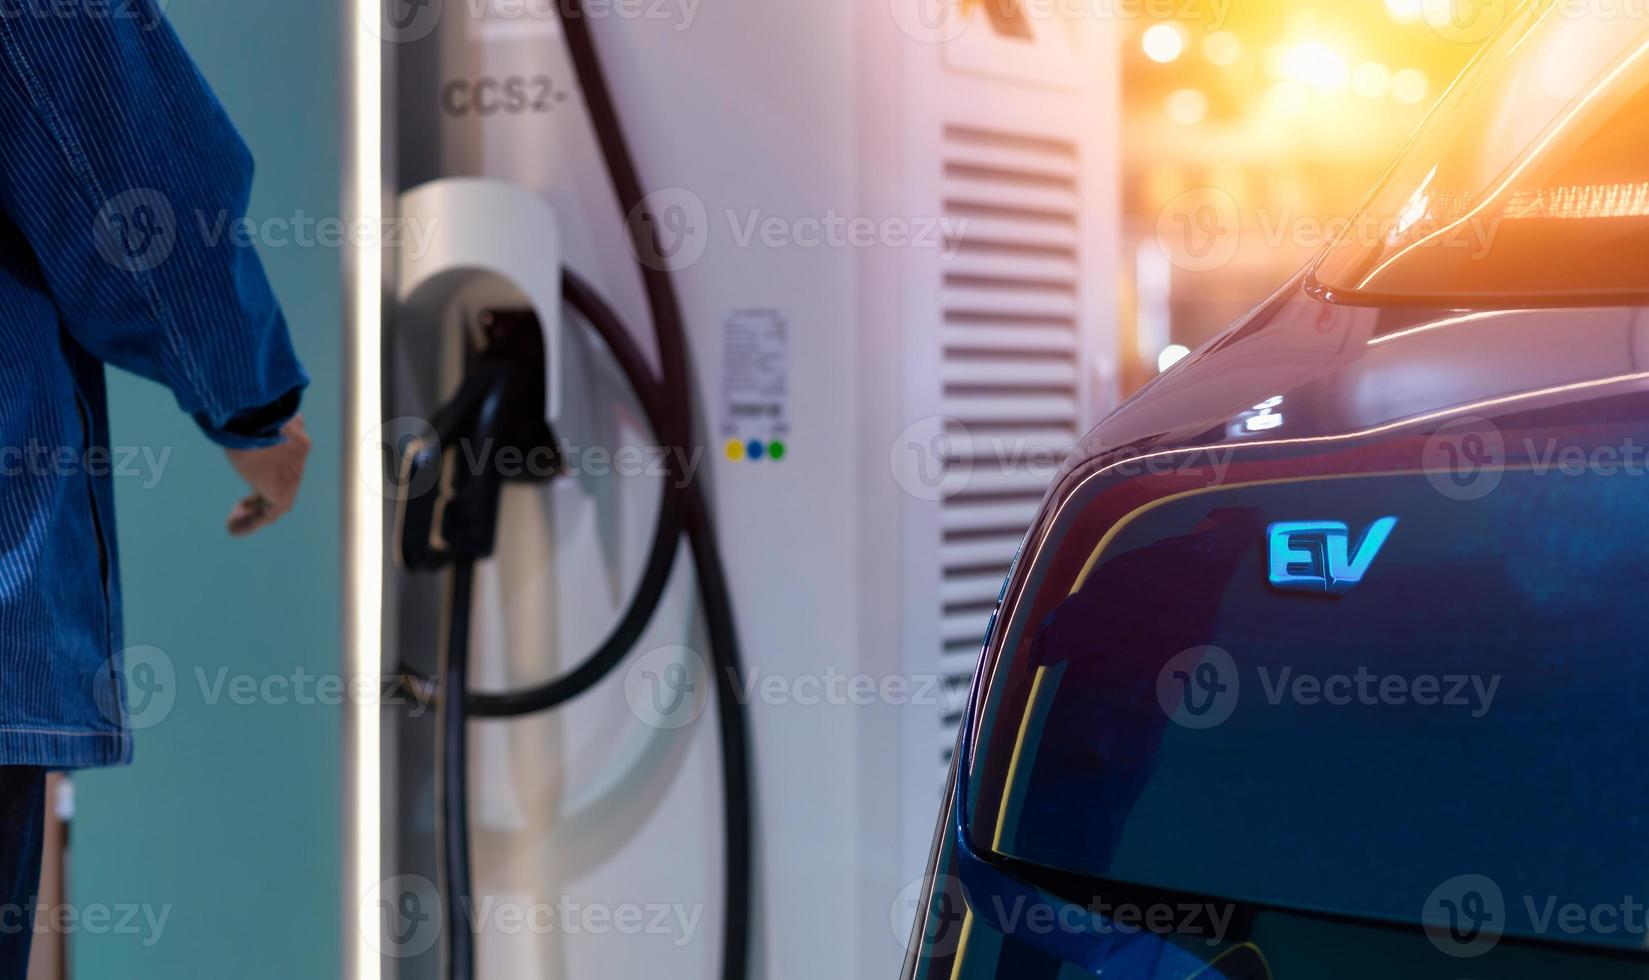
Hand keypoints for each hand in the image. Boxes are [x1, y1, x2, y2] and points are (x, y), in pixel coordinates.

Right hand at [225, 415, 309, 535]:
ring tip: (234, 523)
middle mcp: (297, 448)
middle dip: (264, 491)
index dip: (270, 466)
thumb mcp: (241, 408)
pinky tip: (233, 529)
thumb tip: (215, 411)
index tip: (252, 472)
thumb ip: (238, 416)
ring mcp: (294, 468)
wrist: (252, 409)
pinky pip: (273, 511)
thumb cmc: (240, 403)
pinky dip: (254, 522)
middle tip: (245, 503)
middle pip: (286, 476)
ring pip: (281, 497)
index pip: (286, 451)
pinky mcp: (283, 485)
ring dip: (257, 512)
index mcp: (290, 427)